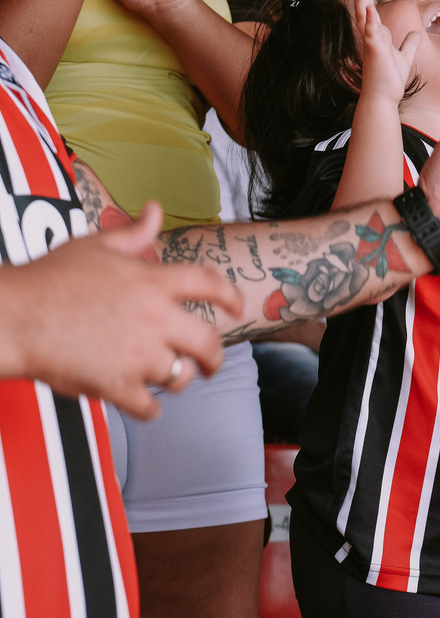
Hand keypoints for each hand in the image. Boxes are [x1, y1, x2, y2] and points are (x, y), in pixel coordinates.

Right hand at [8, 202, 241, 419]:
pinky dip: (149, 408)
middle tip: (211, 364)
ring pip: (180, 376)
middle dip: (216, 358)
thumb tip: (155, 209)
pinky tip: (143, 402)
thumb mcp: (94, 246)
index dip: (231, 295)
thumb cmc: (49, 279)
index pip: (210, 284)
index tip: (239, 307)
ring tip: (167, 377)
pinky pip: (150, 408)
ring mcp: (138, 354)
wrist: (11, 317)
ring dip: (177, 379)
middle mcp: (154, 318)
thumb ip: (133, 232)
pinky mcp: (117, 385)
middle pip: (209, 342)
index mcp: (153, 282)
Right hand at [354, 0, 420, 107]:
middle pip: (364, 5)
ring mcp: (371, 42)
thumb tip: (416, 34)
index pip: (372, 8)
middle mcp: (372, 35)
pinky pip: (370, 33)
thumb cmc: (390, 78)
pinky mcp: (373, 51)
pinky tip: (369, 8)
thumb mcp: (405, 56)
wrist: (384, 97)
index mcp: (378, 34)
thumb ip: (410, 44)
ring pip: (364, 14)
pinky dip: (370, 20)